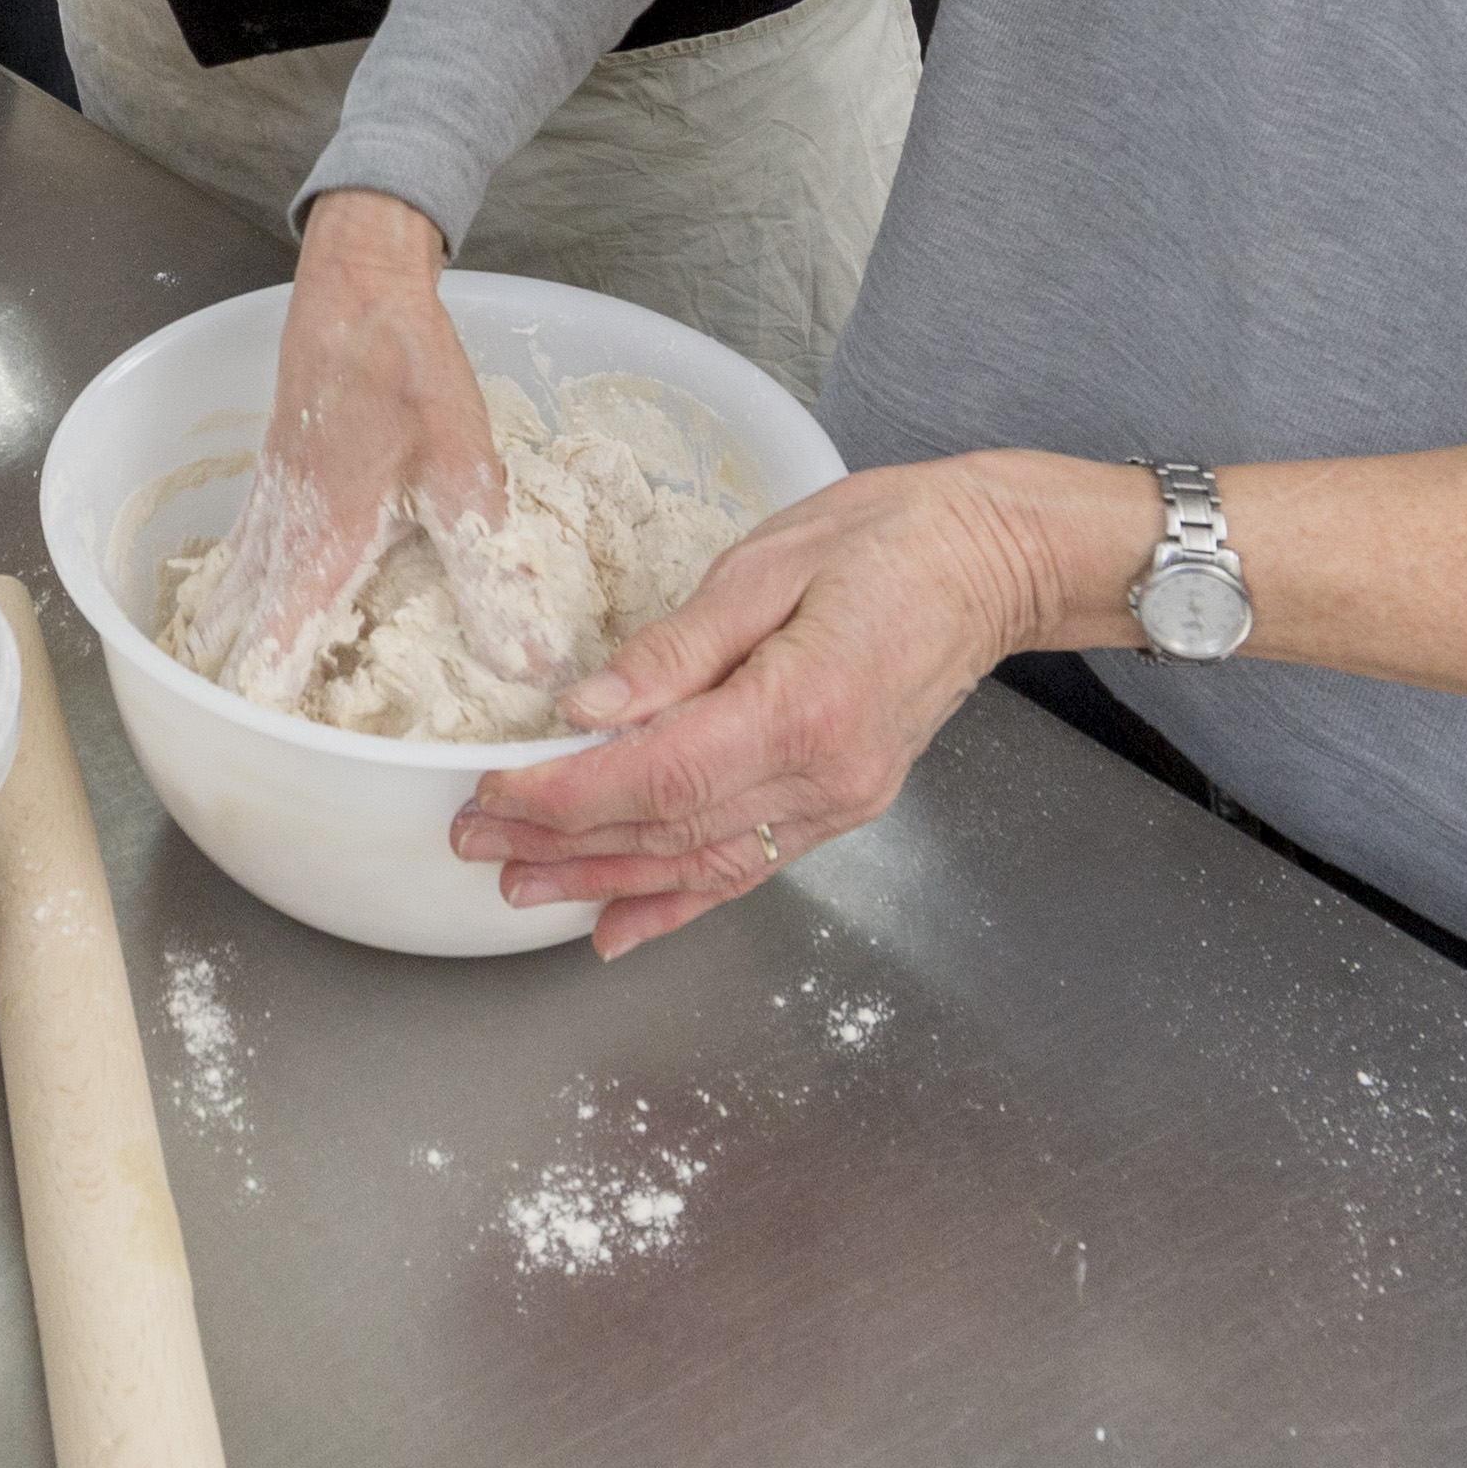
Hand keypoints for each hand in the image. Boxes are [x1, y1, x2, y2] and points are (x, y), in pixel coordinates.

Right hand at [188, 193, 520, 709]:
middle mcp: (284, 527)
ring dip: (223, 638)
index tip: (257, 750)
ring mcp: (270, 495)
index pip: (279, 643)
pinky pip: (240, 548)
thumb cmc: (409, 369)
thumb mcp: (463, 472)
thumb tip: (526, 664)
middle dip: (228, 682)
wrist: (360, 282)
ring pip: (231, 585)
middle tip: (220, 734)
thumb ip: (486, 571)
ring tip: (213, 687)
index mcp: (325, 539)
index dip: (268, 701)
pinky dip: (233, 588)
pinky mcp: (275, 468)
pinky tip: (243, 597)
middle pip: (237, 624)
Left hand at [454, 451, 1152, 956]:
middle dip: (559, 843)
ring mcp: (837, 802)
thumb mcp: (768, 564)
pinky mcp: (842, 805)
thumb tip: (585, 710)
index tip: (491, 795)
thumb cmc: (889, 538)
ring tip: (520, 887)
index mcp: (798, 708)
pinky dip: (678, 904)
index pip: (654, 777)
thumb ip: (674, 649)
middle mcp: (821, 776)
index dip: (562, 797)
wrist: (994, 561)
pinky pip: (746, 869)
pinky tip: (620, 929)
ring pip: (698, 864)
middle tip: (473, 844)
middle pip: (665, 831)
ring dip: (603, 881)